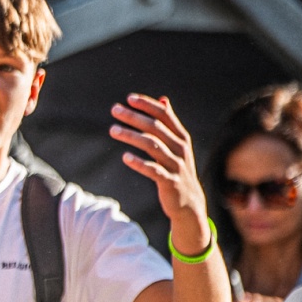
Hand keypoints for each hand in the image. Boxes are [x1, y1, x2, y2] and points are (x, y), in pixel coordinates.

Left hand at [111, 95, 208, 242]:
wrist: (189, 202)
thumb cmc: (177, 168)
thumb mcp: (177, 145)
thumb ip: (170, 123)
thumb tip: (163, 99)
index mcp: (181, 137)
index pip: (164, 116)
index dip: (147, 105)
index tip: (129, 98)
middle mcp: (180, 149)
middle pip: (155, 128)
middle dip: (134, 117)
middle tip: (114, 109)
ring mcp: (176, 165)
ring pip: (152, 146)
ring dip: (131, 136)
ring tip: (113, 130)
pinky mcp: (170, 182)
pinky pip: (153, 170)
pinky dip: (139, 163)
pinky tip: (125, 157)